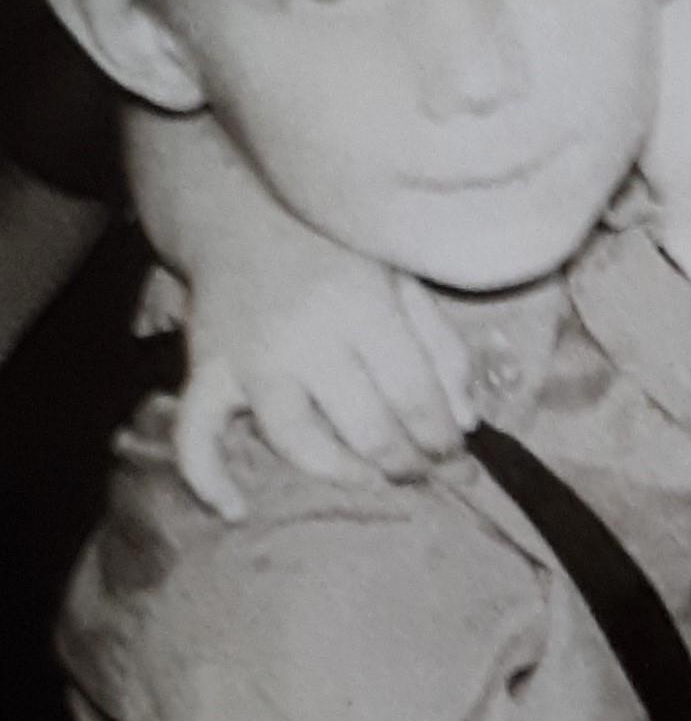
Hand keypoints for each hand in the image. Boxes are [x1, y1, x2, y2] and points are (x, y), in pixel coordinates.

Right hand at [176, 258, 473, 520]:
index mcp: (361, 306)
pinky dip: (207, 478)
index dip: (442, 439)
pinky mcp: (204, 369)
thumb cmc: (333, 251)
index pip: (414, 394)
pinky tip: (235, 510)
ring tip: (369, 478)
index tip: (459, 459)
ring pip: (295, 440)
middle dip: (404, 462)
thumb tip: (465, 420)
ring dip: (340, 472)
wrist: (237, 210)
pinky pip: (194, 434)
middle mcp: (304, 335)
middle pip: (364, 426)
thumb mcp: (401, 279)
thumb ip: (440, 347)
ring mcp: (250, 356)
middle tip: (421, 473)